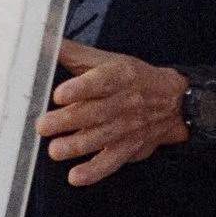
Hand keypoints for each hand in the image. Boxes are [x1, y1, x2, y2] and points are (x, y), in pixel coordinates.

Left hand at [35, 39, 188, 186]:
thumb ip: (73, 53)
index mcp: (119, 76)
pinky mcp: (128, 148)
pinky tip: (76, 176)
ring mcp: (127, 127)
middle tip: (43, 126)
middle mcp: (124, 102)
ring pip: (100, 138)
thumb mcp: (107, 60)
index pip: (100, 82)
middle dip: (67, 121)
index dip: (80, 88)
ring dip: (76, 146)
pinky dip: (94, 171)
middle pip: (94, 113)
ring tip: (55, 150)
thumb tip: (42, 40)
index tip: (60, 94)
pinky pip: (111, 162)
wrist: (173, 102)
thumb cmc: (134, 78)